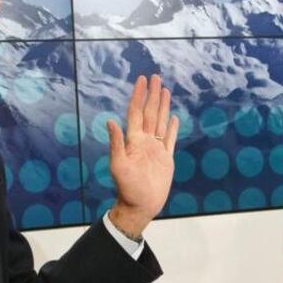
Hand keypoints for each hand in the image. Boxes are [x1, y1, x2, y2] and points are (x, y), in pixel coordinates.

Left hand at [107, 74, 179, 239]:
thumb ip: (116, 143)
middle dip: (152, 95)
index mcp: (134, 140)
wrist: (140, 206)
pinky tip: (173, 117)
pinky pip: (170, 139)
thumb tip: (110, 121)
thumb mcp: (119, 166)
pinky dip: (172, 127)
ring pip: (160, 122)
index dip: (139, 96)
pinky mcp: (166, 158)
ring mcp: (156, 149)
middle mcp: (145, 141)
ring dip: (162, 106)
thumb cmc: (128, 188)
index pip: (137, 112)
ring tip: (165, 90)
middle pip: (150, 112)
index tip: (142, 80)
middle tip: (155, 77)